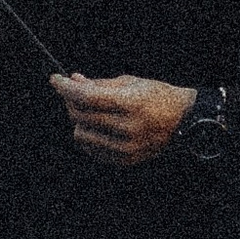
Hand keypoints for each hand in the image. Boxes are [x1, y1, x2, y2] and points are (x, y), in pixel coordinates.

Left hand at [50, 73, 193, 165]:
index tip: (55, 79)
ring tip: (91, 111)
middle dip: (71, 101)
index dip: (66, 88)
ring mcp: (126, 147)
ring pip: (81, 134)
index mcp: (131, 104)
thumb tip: (72, 81)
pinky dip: (88, 135)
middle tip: (74, 92)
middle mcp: (127, 128)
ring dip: (79, 120)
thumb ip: (98, 84)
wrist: (184, 121)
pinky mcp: (125, 159)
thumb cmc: (157, 96)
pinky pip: (91, 149)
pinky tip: (97, 125)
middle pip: (81, 115)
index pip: (86, 97)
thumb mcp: (130, 82)